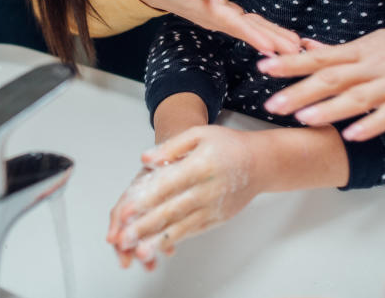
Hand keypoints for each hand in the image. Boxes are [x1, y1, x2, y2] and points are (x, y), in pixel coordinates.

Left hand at [105, 126, 260, 268]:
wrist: (260, 163)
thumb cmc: (229, 145)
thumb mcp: (200, 133)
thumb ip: (171, 146)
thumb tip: (145, 159)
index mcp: (201, 165)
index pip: (168, 185)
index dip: (145, 199)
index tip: (125, 210)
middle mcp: (208, 190)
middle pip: (172, 210)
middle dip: (145, 226)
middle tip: (123, 238)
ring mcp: (213, 207)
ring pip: (181, 226)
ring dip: (157, 239)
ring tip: (138, 250)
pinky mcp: (216, 219)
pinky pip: (192, 231)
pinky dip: (173, 240)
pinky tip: (158, 245)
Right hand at [128, 0, 299, 55]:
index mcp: (202, 6)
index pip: (230, 23)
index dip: (251, 35)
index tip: (271, 47)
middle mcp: (211, 16)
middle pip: (245, 30)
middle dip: (270, 41)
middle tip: (295, 52)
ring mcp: (217, 16)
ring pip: (248, 28)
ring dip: (271, 38)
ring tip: (295, 47)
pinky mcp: (221, 12)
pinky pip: (245, 23)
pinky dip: (263, 30)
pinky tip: (277, 37)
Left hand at [259, 20, 384, 141]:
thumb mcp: (373, 42)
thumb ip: (339, 51)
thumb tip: (307, 47)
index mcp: (360, 52)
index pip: (319, 58)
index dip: (290, 64)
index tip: (263, 68)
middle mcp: (372, 66)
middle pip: (331, 78)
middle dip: (299, 92)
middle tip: (270, 105)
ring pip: (357, 97)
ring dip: (329, 108)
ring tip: (303, 119)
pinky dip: (371, 124)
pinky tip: (352, 135)